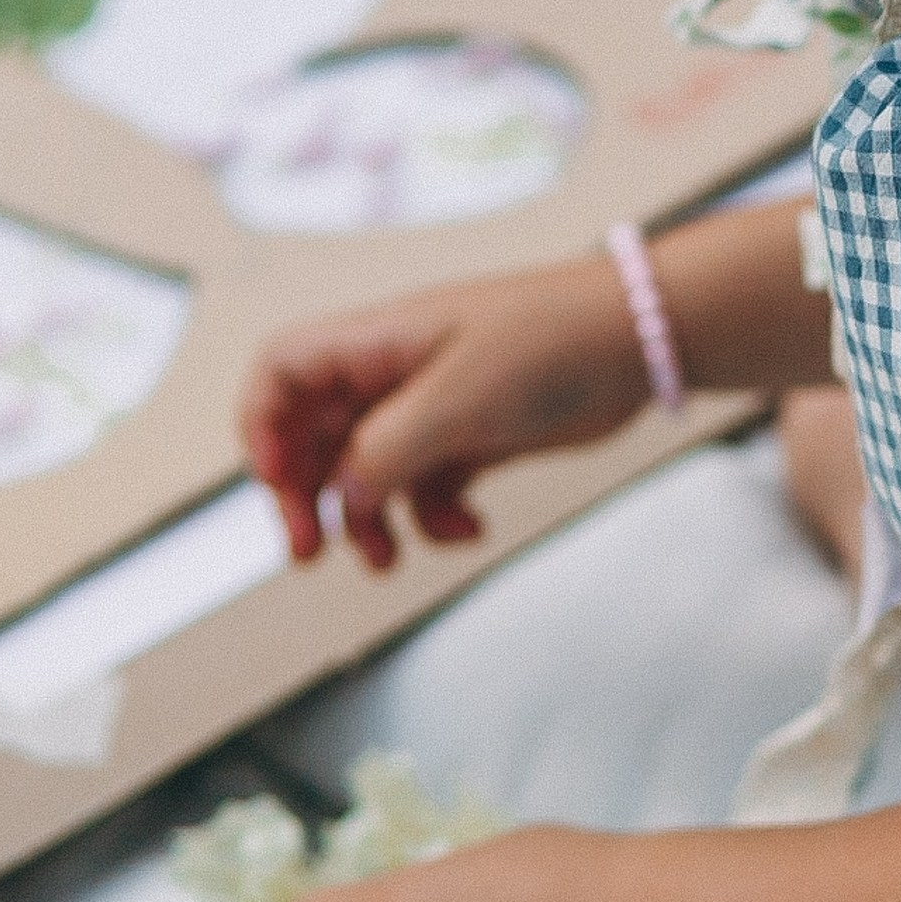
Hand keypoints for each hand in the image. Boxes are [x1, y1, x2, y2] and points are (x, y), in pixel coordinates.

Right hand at [240, 255, 647, 569]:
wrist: (638, 341)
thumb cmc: (551, 345)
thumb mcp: (457, 402)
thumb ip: (386, 453)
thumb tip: (343, 499)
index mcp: (379, 341)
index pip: (283, 370)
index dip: (262, 426)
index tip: (278, 485)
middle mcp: (396, 371)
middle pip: (314, 433)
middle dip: (306, 494)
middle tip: (311, 552)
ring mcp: (435, 403)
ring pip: (368, 470)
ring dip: (368, 520)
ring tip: (388, 561)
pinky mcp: (473, 434)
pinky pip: (424, 485)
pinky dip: (432, 516)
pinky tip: (468, 529)